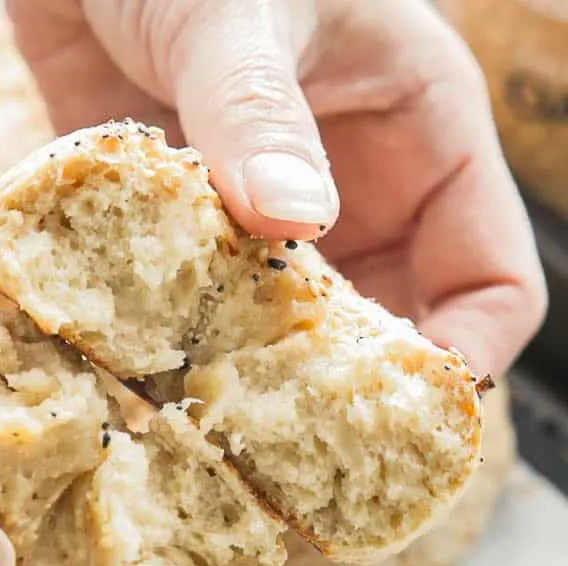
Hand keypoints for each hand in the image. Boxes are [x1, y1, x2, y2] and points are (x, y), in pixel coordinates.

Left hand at [7, 0, 546, 377]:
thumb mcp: (240, 7)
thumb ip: (260, 111)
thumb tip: (294, 221)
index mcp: (418, 139)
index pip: (490, 280)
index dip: (460, 359)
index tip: (398, 416)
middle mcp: (352, 193)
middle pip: (389, 327)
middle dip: (350, 390)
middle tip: (297, 449)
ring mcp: (266, 220)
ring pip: (293, 331)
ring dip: (261, 378)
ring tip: (220, 430)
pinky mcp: (189, 233)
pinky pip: (205, 310)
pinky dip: (184, 347)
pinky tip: (149, 379)